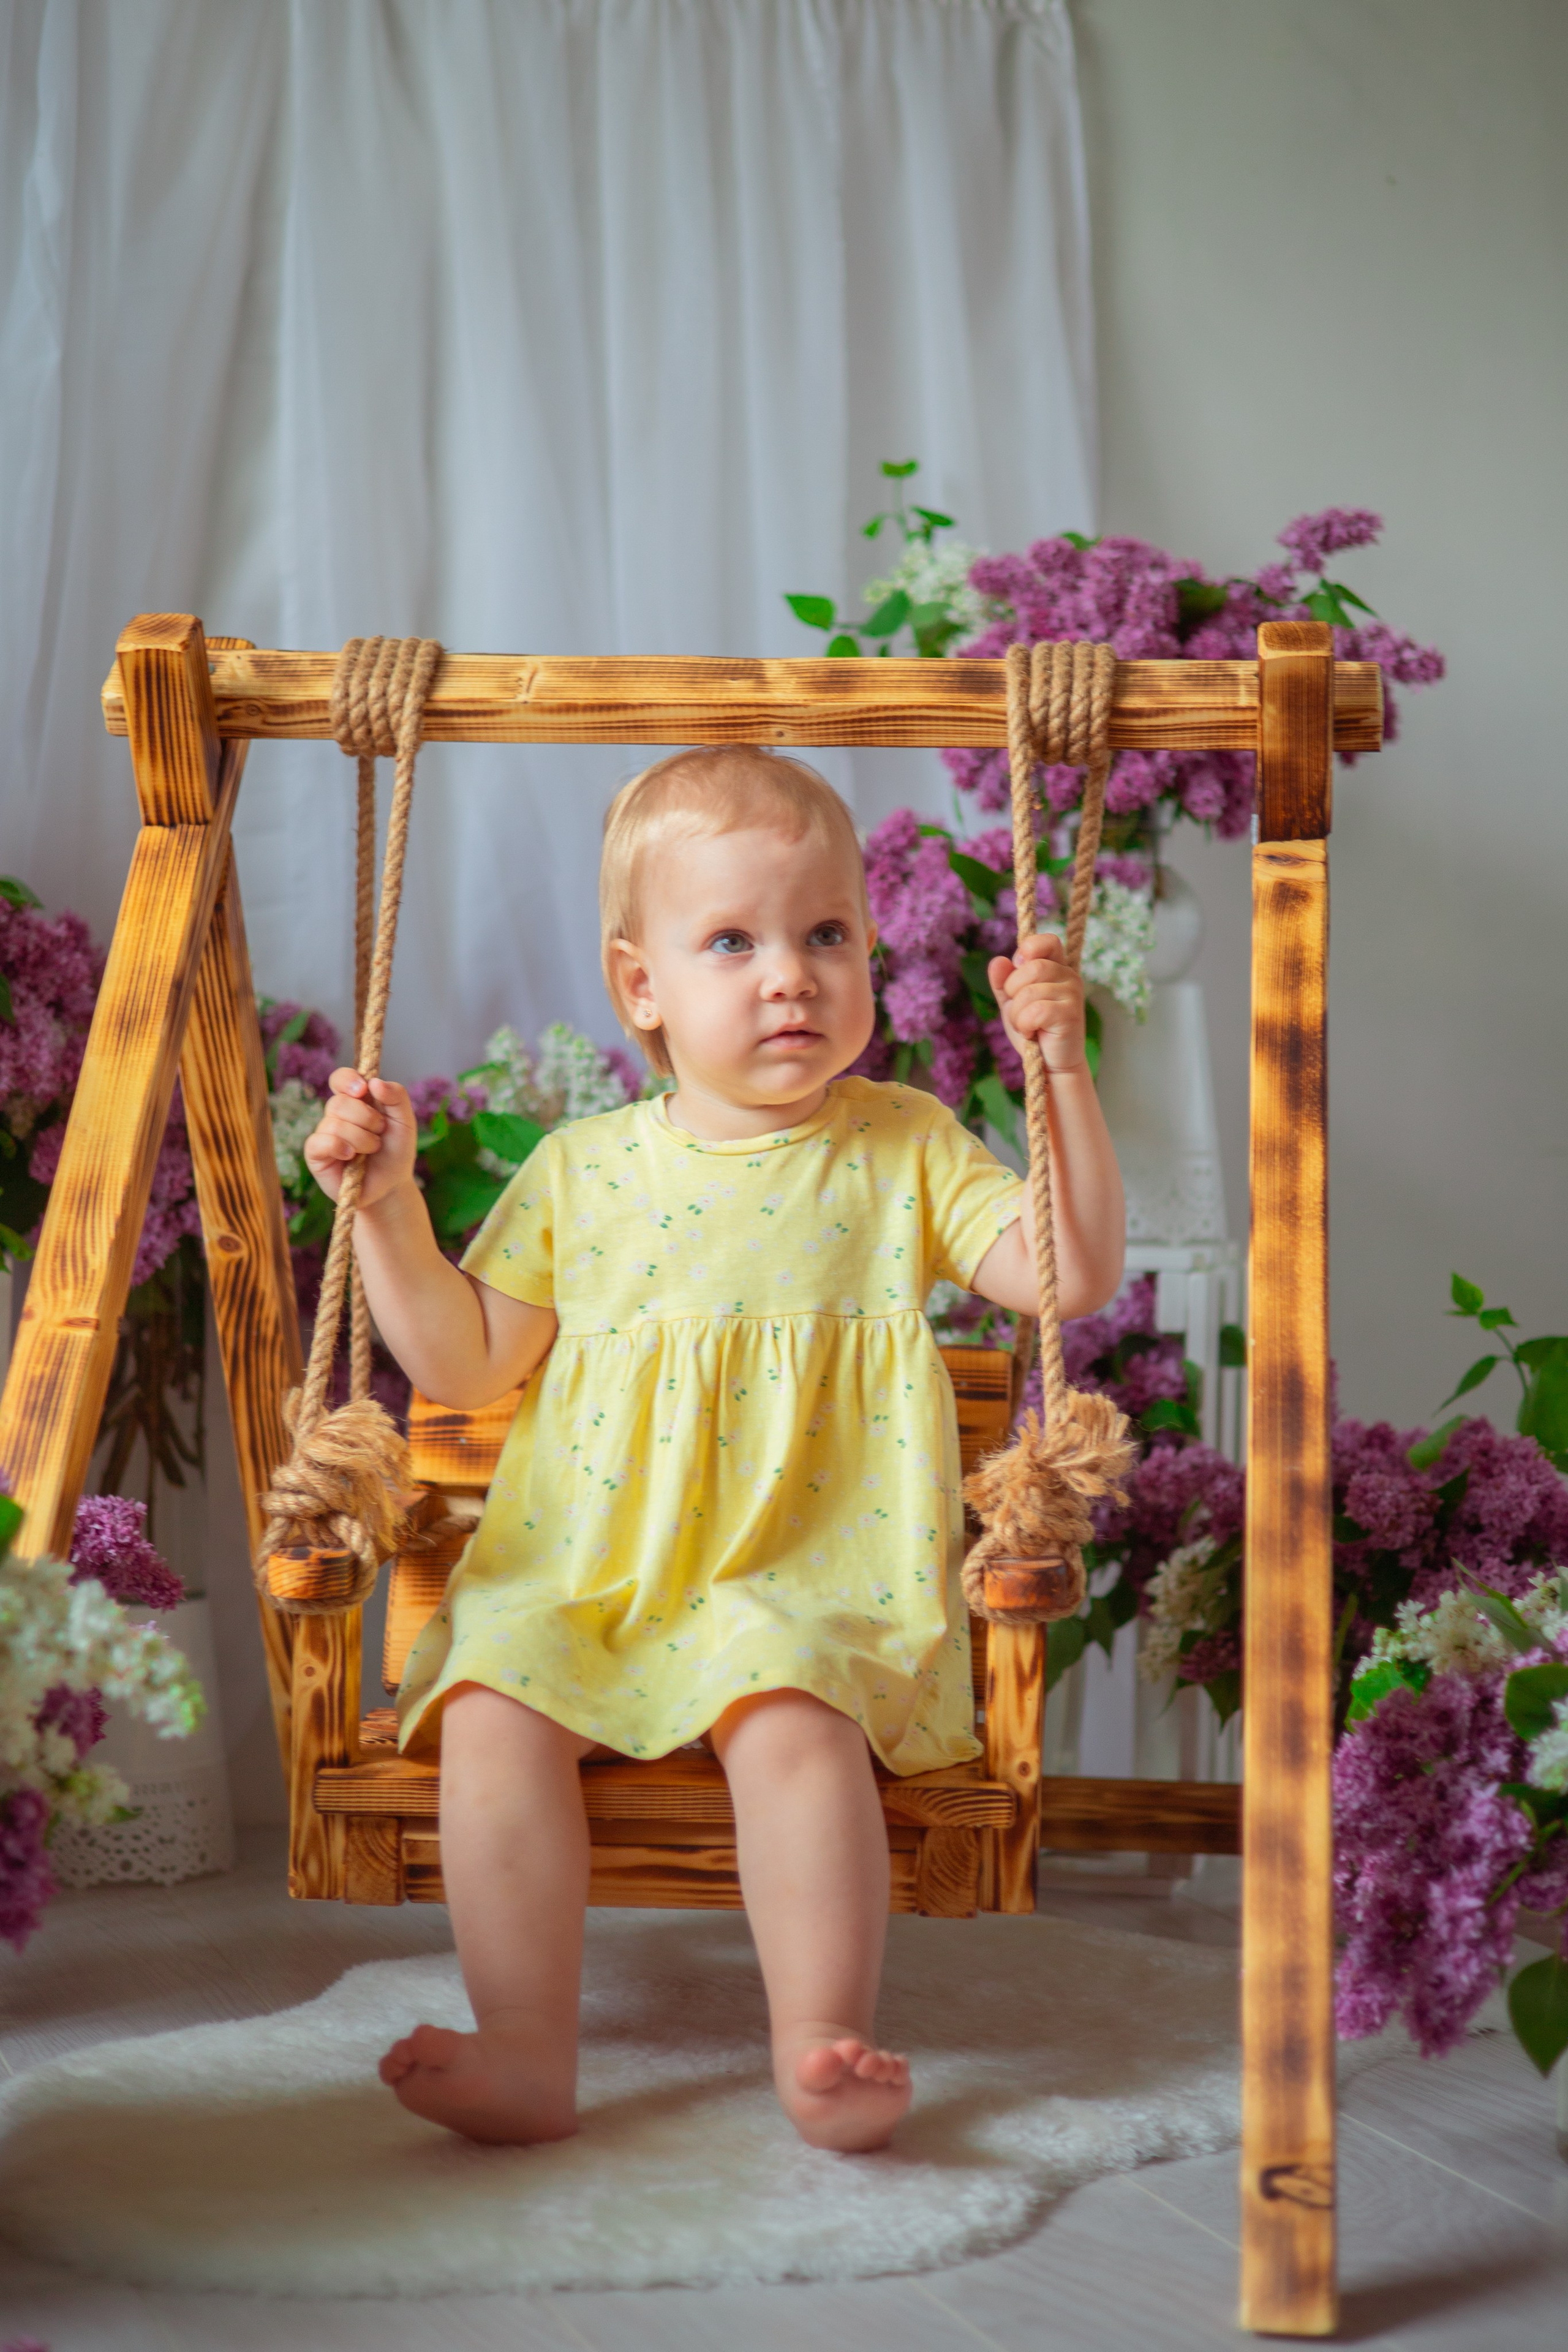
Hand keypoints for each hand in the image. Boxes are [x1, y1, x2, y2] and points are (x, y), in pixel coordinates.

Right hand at [302, 1070, 419, 1205]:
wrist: (392, 1185)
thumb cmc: (396, 1152)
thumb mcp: (405, 1122)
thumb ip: (397, 1097)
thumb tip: (374, 1082)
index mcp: (357, 1101)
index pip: (341, 1079)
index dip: (348, 1080)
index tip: (363, 1090)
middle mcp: (338, 1115)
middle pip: (339, 1102)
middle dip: (366, 1118)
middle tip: (380, 1132)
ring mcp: (325, 1134)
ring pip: (333, 1124)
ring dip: (360, 1138)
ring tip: (371, 1149)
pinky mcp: (316, 1155)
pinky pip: (318, 1142)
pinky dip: (338, 1147)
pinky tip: (350, 1157)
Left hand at [987, 932, 1087, 1075]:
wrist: (1049, 1065)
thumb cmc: (1033, 1031)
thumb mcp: (1012, 1003)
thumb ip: (1004, 982)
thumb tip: (998, 960)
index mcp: (1056, 968)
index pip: (1047, 941)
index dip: (1028, 950)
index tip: (1019, 968)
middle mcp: (1069, 976)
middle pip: (1032, 967)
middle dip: (1014, 991)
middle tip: (1022, 1011)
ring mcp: (1073, 994)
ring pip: (1029, 991)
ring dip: (1018, 1014)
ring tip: (1028, 1025)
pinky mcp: (1070, 1014)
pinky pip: (1035, 1010)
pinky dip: (1025, 1024)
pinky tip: (1033, 1033)